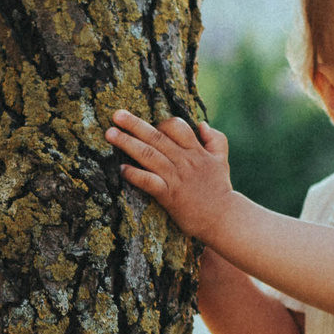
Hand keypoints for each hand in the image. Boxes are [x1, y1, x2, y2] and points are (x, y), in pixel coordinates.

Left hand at [106, 110, 234, 238]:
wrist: (223, 218)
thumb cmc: (220, 189)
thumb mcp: (222, 160)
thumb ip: (215, 139)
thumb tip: (202, 124)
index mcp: (196, 151)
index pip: (177, 127)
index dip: (161, 123)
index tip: (149, 125)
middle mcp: (184, 160)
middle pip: (157, 137)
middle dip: (135, 124)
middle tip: (116, 115)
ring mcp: (176, 177)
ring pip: (149, 155)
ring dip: (127, 143)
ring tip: (110, 134)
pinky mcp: (169, 195)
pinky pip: (148, 181)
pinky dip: (134, 174)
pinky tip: (121, 169)